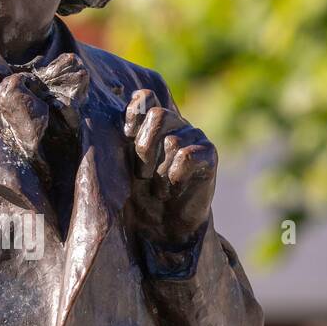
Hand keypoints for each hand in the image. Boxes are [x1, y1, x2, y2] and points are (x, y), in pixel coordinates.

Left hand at [124, 88, 216, 249]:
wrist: (164, 228)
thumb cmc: (139, 196)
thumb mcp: (122, 167)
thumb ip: (121, 140)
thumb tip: (118, 109)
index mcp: (152, 123)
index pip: (145, 97)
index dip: (133, 114)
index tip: (127, 138)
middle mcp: (176, 124)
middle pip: (158, 115)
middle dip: (144, 149)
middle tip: (142, 175)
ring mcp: (194, 137)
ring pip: (172, 141)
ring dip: (158, 173)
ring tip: (159, 189)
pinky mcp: (209, 154)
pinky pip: (186, 156)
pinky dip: (174, 176)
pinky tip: (174, 189)